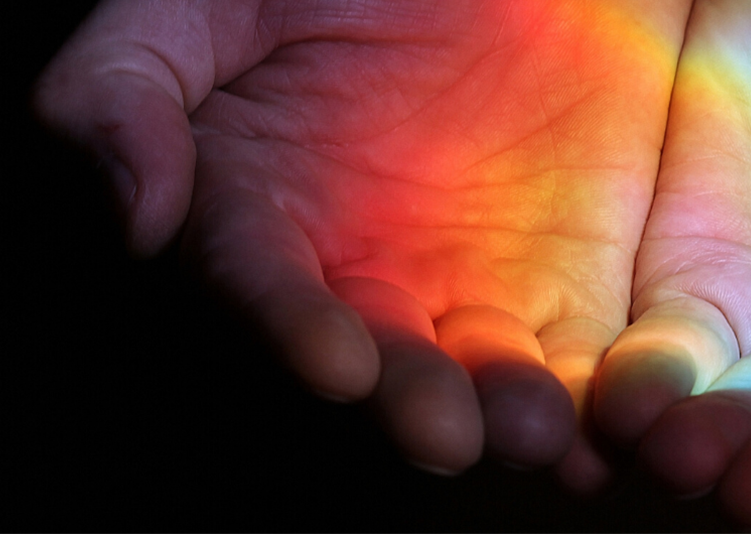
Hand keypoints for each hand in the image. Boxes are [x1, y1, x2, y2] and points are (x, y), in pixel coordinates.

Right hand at [34, 0, 690, 474]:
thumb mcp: (208, 4)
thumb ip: (134, 88)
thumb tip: (139, 216)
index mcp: (270, 218)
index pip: (270, 287)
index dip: (295, 325)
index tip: (334, 357)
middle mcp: (370, 274)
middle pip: (388, 356)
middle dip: (414, 399)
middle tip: (444, 430)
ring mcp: (476, 283)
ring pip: (491, 372)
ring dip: (513, 413)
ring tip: (534, 430)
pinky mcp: (575, 280)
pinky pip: (592, 349)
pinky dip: (606, 392)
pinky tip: (616, 423)